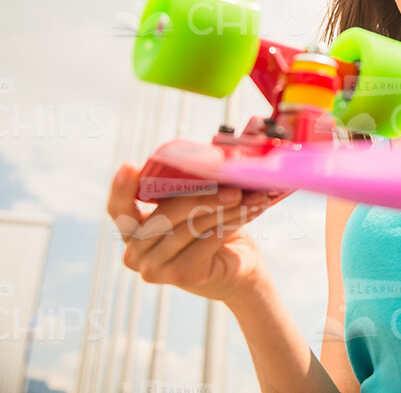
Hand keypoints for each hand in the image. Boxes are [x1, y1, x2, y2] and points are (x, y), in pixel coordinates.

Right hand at [108, 163, 271, 303]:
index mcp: (132, 231)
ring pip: (191, 225)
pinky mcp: (180, 275)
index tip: (130, 165)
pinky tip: (252, 209)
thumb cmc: (217, 232)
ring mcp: (155, 268)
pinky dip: (232, 222)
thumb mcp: (198, 207)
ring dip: (225, 207)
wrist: (241, 272)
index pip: (118, 209)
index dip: (121, 187)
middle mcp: (135, 253)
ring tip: (250, 194)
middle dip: (202, 195)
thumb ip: (192, 187)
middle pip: (165, 213)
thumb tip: (214, 155)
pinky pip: (208, 240)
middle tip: (233, 184)